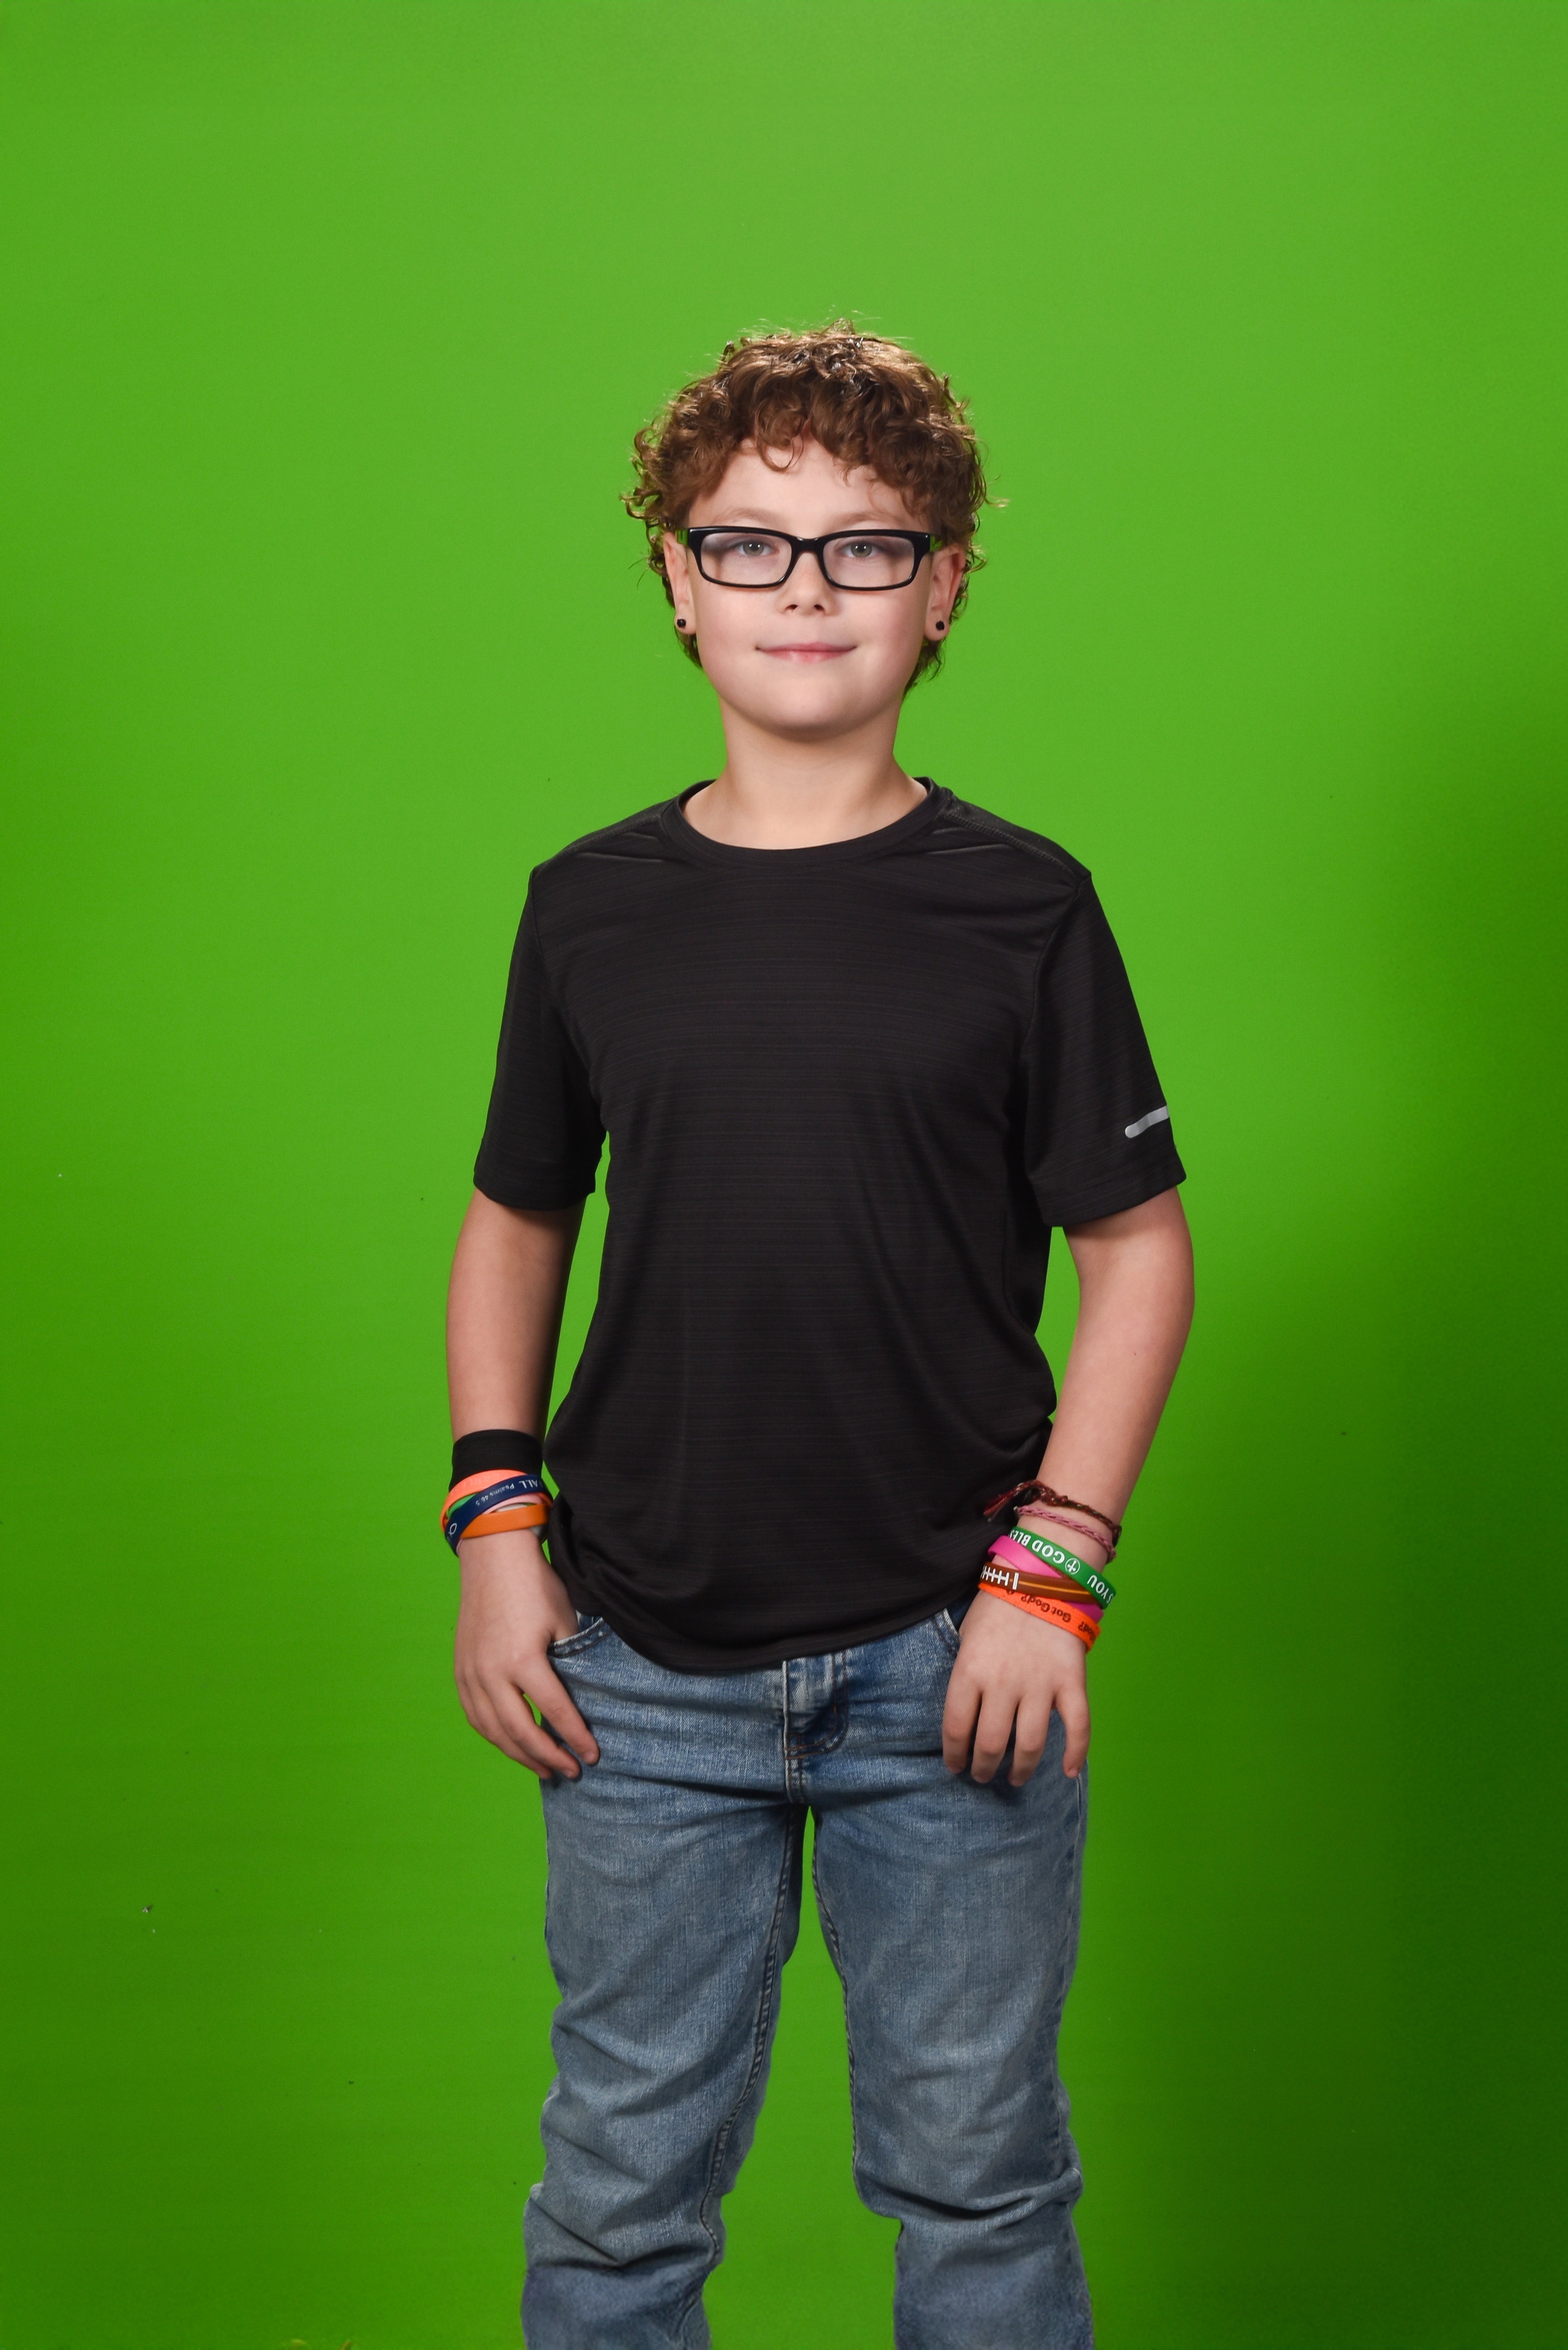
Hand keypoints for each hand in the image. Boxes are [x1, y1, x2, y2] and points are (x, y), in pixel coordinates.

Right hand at [453, 1530, 600, 1779]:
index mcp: (523, 1661)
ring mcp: (471, 1674)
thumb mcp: (564, 1622)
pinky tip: (511, 1744)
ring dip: (519, 1754)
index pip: (555, 1712)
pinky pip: (475, 1716)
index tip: (592, 1756)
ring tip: (543, 1769)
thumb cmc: (536, 1585)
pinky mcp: (460, 1671)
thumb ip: (571, 1664)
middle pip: (520, 1732)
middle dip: (548, 1757)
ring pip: (493, 1731)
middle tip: (571, 1771)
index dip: (575, 1738)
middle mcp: (491, 1673)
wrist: (493, 1557)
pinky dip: (494, 1736)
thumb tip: (583, 1702)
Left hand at [941, 1589, 1089, 1785]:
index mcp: (970, 1671)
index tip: (953, 1766)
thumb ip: (966, 1676)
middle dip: (983, 1768)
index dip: (953, 1755)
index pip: (956, 1728)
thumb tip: (963, 1716)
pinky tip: (1066, 1771)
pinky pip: (1077, 1727)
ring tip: (1014, 1779)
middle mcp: (1003, 1683)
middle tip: (981, 1776)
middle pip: (990, 1744)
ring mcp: (1040, 1684)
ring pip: (1029, 1744)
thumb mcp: (965, 1637)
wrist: (1041, 1576)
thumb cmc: (997, 1607)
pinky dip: (1075, 1754)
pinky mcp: (1070, 1682)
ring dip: (1020, 1769)